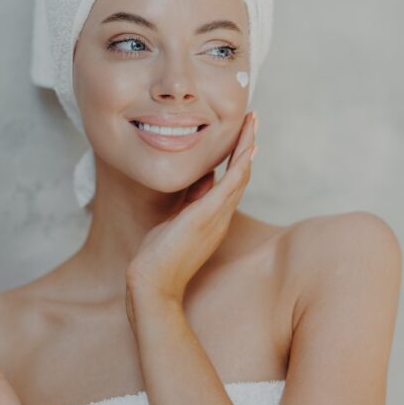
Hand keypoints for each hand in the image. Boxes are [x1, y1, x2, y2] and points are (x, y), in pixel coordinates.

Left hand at [125, 110, 258, 327]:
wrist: (151, 285)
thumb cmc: (158, 258)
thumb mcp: (175, 222)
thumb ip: (189, 201)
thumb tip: (201, 177)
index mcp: (212, 217)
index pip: (230, 180)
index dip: (237, 156)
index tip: (242, 134)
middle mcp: (220, 216)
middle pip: (241, 174)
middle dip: (246, 144)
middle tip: (252, 119)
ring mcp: (216, 217)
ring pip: (239, 175)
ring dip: (247, 146)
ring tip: (251, 123)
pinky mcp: (206, 216)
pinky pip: (230, 185)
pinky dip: (240, 164)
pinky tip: (247, 146)